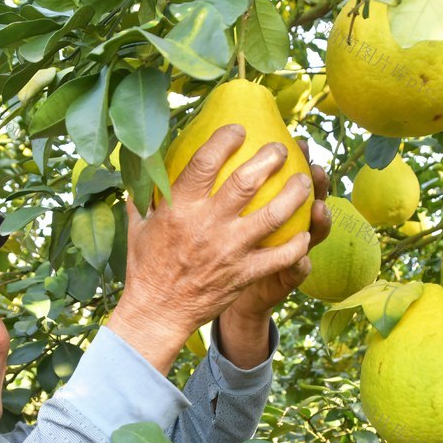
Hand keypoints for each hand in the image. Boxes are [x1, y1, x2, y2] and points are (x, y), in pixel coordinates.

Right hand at [107, 125, 312, 373]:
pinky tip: (304, 233)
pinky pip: (280, 257)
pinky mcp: (244, 274)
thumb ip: (143, 192)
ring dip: (294, 194)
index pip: (206, 161)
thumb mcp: (138, 224)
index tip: (240, 129)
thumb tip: (142, 161)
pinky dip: (297, 244)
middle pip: (247, 182)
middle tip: (280, 150)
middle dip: (270, 158)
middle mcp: (207, 225)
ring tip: (304, 181)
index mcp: (179, 208)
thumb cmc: (146, 266)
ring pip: (273, 215)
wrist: (157, 312)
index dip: (226, 139)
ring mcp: (229, 250)